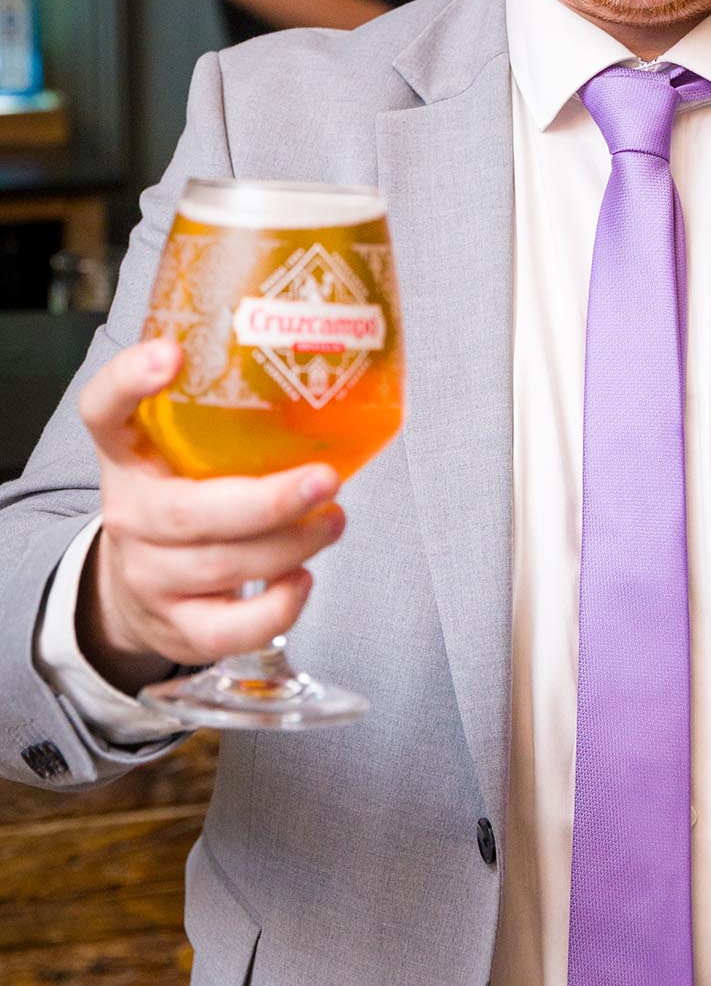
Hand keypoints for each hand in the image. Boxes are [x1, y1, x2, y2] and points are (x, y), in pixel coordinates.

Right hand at [77, 339, 344, 692]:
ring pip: (219, 566)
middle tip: (327, 479)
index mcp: (127, 452)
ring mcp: (147, 574)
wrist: (135, 586)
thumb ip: (225, 411)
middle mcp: (129, 512)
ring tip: (333, 520)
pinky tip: (302, 580)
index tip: (171, 354)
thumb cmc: (183, 495)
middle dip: (268, 501)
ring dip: (290, 545)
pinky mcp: (174, 626)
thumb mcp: (180, 447)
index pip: (103, 410)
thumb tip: (329, 372)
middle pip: (189, 512)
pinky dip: (272, 610)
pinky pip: (223, 631)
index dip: (129, 381)